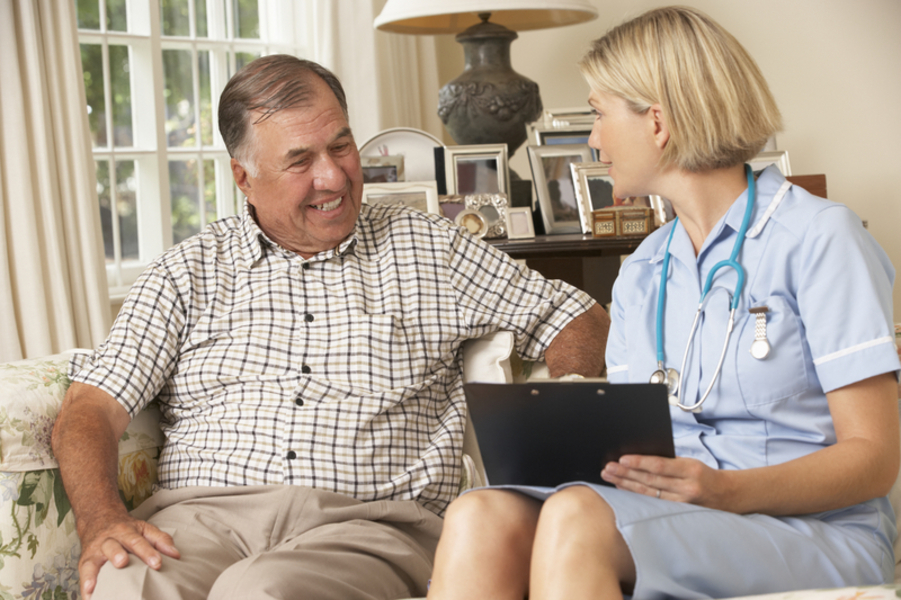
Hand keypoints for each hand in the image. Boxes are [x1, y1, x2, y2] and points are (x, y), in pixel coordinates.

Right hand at [78, 514, 179, 598]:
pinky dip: (84, 585)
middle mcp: (109, 540)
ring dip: (94, 573)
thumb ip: (160, 540)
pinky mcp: (85, 561)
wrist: (99, 518)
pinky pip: (83, 573)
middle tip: (123, 563)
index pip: (139, 541)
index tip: (158, 563)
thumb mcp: (144, 529)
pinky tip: (88, 595)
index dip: (148, 552)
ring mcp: (95, 551)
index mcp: (127, 531)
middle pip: (114, 546)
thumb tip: (176, 555)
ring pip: (93, 560)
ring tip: (94, 586)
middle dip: (117, 554)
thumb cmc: (127, 529)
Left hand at [601, 455, 731, 509]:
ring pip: (648, 493)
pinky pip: (653, 503)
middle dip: (626, 474)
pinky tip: (622, 488)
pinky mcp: (678, 512)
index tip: (621, 459)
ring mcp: (682, 503)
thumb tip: (639, 458)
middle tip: (607, 468)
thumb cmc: (703, 474)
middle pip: (650, 480)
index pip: (660, 466)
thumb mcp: (690, 462)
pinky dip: (635, 495)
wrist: (726, 495)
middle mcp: (686, 488)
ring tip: (609, 476)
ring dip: (626, 484)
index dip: (639, 463)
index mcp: (690, 470)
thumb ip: (669, 462)